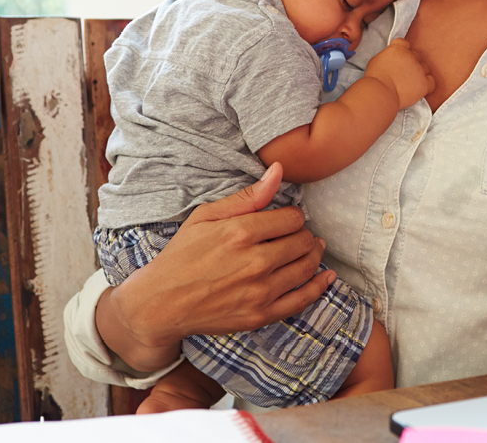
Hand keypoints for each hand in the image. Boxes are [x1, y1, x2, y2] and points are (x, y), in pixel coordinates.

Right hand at [98, 163, 334, 369]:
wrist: (160, 303)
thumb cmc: (182, 255)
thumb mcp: (206, 216)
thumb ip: (247, 196)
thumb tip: (279, 171)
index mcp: (240, 233)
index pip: (292, 218)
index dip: (292, 216)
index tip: (285, 219)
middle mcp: (254, 262)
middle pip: (302, 241)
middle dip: (303, 235)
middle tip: (297, 234)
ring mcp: (259, 292)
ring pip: (306, 267)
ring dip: (313, 255)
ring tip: (310, 249)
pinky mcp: (261, 315)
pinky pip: (302, 299)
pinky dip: (319, 287)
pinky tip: (326, 277)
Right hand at [363, 38, 434, 108]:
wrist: (380, 92)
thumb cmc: (375, 79)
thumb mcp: (378, 60)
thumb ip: (389, 56)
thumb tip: (392, 60)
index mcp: (398, 48)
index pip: (404, 44)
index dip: (402, 51)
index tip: (398, 59)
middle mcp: (411, 56)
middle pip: (415, 56)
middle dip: (410, 63)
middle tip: (402, 74)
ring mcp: (419, 69)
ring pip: (424, 68)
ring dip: (419, 73)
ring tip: (408, 83)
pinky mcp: (424, 83)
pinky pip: (431, 81)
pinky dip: (427, 84)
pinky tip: (419, 88)